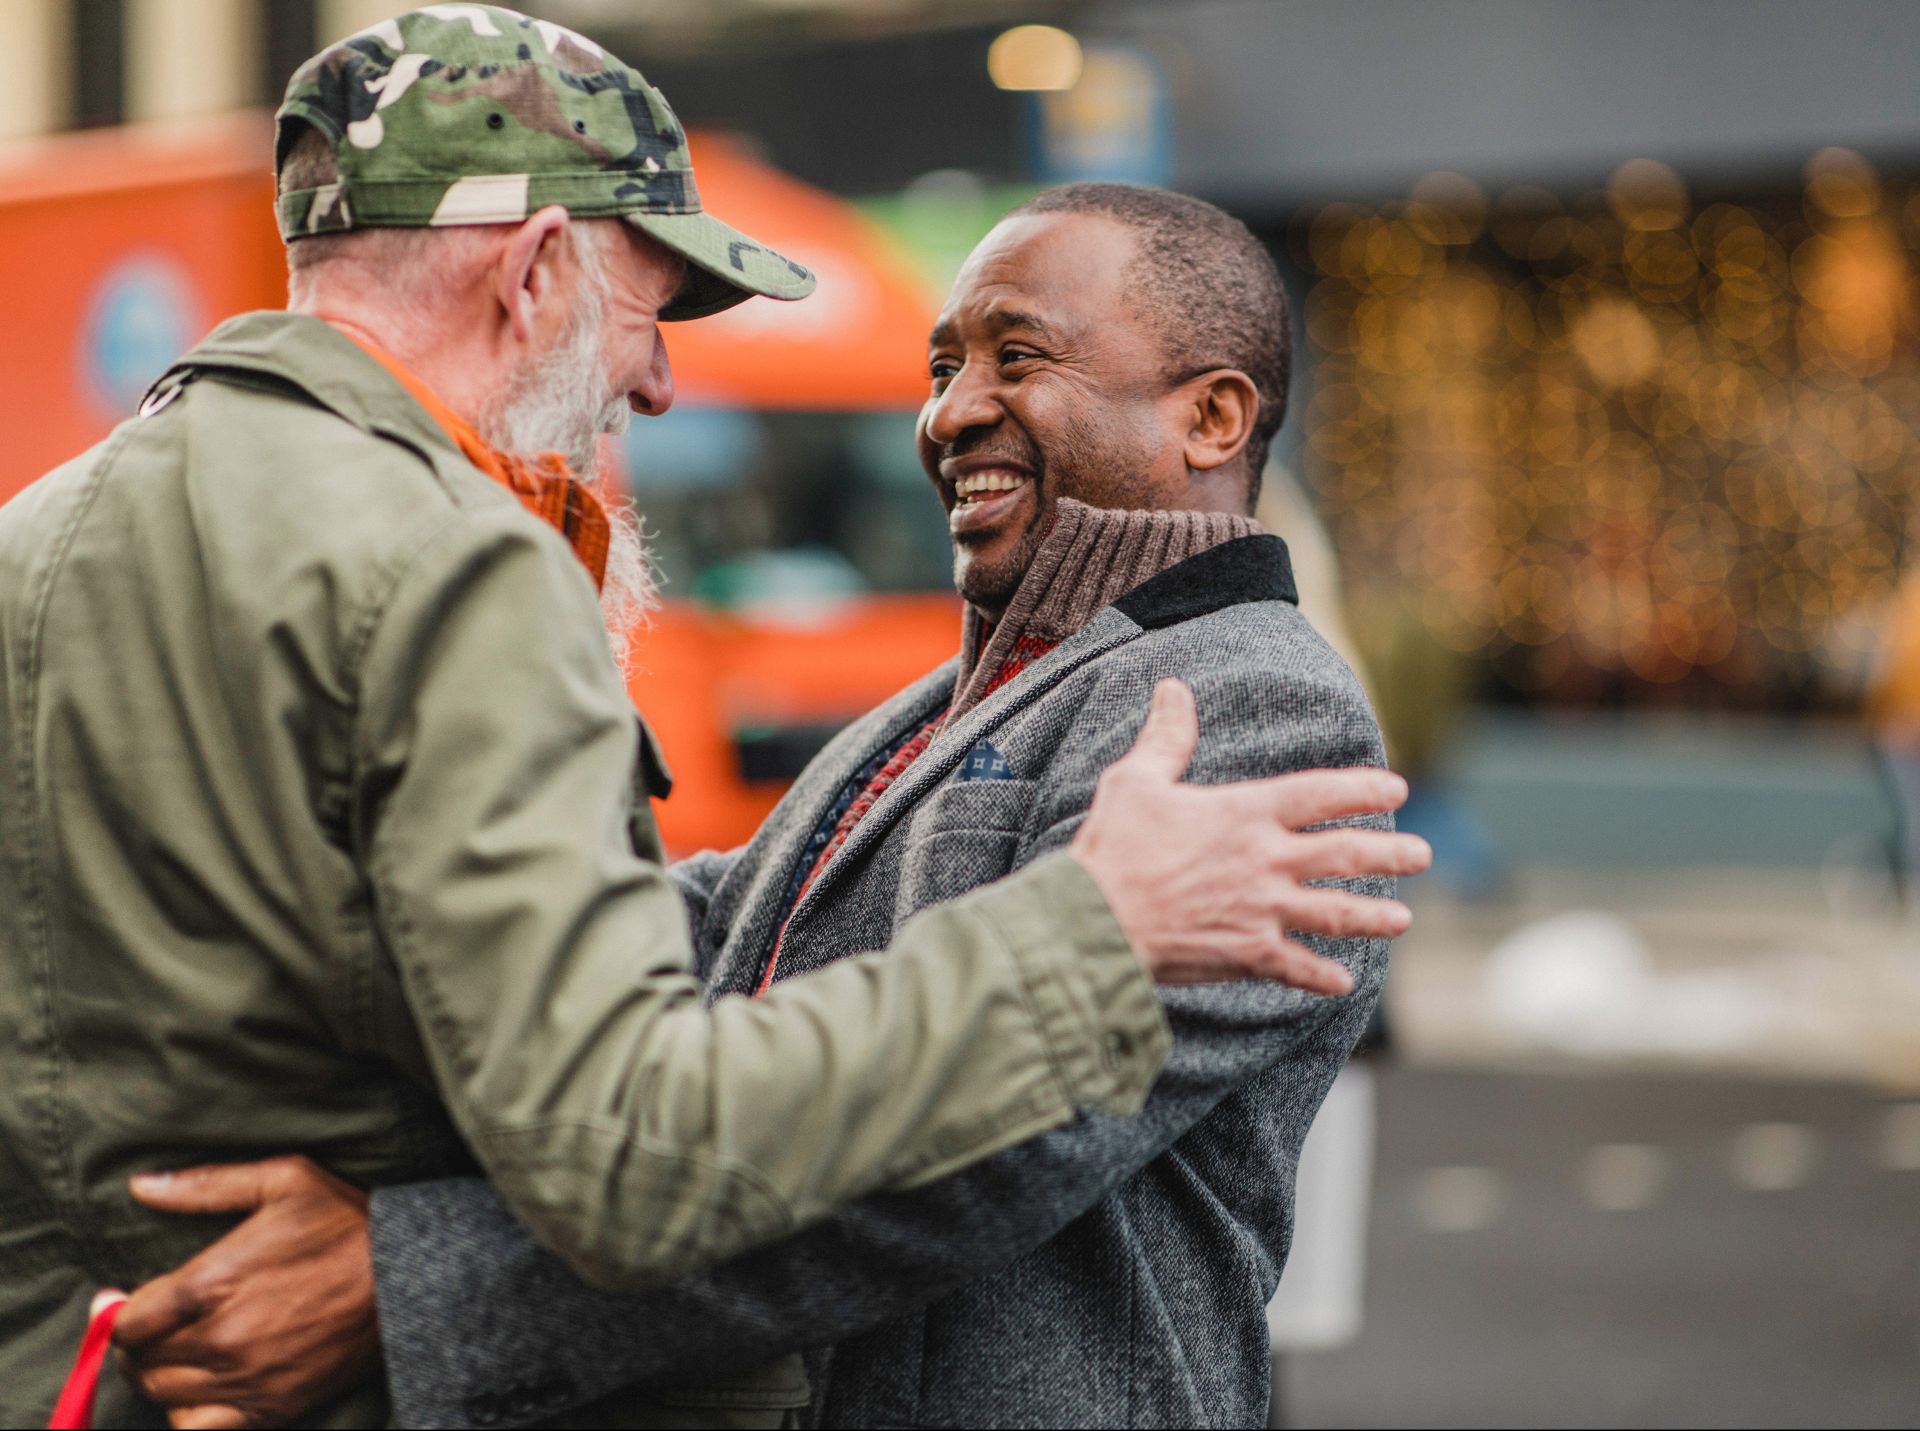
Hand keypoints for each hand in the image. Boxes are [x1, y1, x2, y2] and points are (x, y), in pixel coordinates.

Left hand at [113, 1157, 377, 1429]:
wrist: (408, 1276)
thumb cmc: (345, 1222)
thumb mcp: (284, 1180)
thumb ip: (206, 1184)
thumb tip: (141, 1185)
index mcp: (211, 1283)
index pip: (127, 1322)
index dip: (122, 1313)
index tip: (131, 1303)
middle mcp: (220, 1339)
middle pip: (140, 1362)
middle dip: (140, 1344)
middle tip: (157, 1326)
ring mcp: (245, 1378)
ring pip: (163, 1395)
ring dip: (160, 1376)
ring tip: (179, 1354)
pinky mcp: (271, 1406)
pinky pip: (198, 1429)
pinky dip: (187, 1414)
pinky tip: (201, 1389)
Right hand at [1070, 679, 1429, 992]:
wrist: (1096, 920)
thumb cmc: (1113, 848)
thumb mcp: (1136, 780)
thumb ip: (1167, 737)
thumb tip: (1173, 688)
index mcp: (1246, 813)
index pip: (1319, 794)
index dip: (1361, 789)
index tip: (1396, 788)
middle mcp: (1266, 860)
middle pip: (1344, 854)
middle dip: (1390, 854)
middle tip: (1423, 855)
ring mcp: (1262, 910)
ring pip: (1335, 912)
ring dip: (1373, 916)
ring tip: (1404, 918)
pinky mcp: (1247, 954)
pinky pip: (1296, 967)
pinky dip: (1322, 976)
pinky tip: (1344, 984)